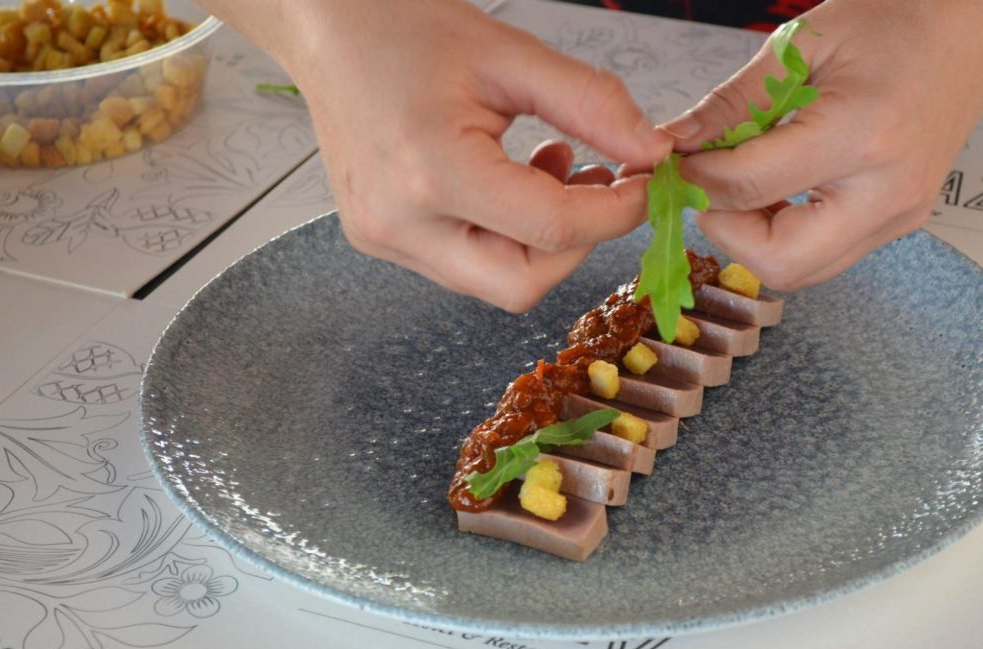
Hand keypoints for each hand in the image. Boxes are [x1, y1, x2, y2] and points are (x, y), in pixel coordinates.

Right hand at [217, 0, 671, 310]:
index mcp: (430, 170)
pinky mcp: (380, 240)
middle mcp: (399, 222)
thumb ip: (592, 104)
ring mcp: (383, 239)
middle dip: (576, 243)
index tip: (646, 181)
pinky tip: (511, 177)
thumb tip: (654, 152)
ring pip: (494, 281)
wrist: (328, 29)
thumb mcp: (511, 54)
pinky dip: (505, 234)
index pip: (551, 229)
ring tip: (550, 163)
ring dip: (541, 239)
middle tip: (601, 185)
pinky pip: (465, 263)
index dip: (615, 213)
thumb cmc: (405, 28)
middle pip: (520, 285)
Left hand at [660, 0, 982, 289]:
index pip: (751, 187)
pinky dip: (784, 237)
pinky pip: (824, 258)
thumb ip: (734, 101)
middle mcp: (886, 191)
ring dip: (753, 241)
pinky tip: (777, 191)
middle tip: (709, 188)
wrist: (973, 36)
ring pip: (801, 273)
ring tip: (744, 185)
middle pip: (780, 262)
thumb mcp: (802, 44)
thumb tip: (677, 142)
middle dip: (726, 231)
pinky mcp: (897, 227)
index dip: (699, 179)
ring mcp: (897, 217)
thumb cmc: (897, 24)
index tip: (681, 160)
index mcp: (861, 133)